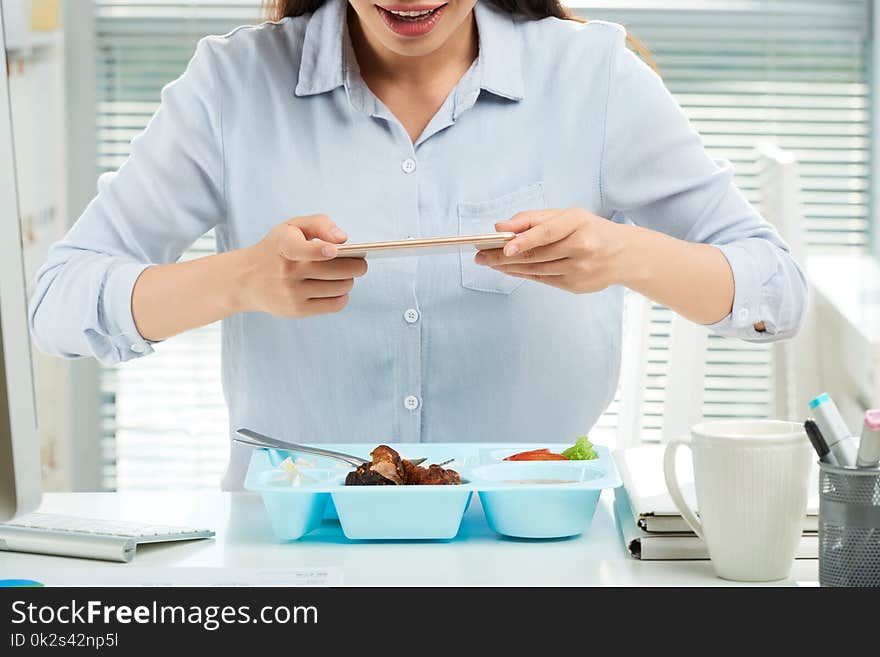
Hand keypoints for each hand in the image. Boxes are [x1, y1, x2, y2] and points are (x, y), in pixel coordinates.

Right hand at [236, 214, 366, 317]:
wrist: (246, 279)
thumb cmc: (278, 248)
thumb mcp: (291, 227)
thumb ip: (319, 224)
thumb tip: (343, 239)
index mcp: (283, 245)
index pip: (302, 249)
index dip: (320, 250)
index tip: (335, 250)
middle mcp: (286, 271)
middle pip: (335, 271)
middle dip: (357, 266)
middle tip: (361, 263)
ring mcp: (291, 293)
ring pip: (339, 287)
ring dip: (350, 280)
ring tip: (348, 274)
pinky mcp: (296, 310)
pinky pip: (334, 305)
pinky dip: (343, 296)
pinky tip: (338, 288)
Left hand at [474, 208, 633, 293]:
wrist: (625, 255)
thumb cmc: (590, 230)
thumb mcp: (567, 216)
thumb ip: (532, 219)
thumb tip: (501, 227)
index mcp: (580, 223)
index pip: (547, 232)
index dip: (524, 240)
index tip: (503, 246)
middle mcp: (583, 247)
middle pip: (537, 254)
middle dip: (504, 256)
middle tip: (480, 255)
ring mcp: (580, 270)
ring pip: (537, 270)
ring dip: (509, 267)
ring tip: (489, 262)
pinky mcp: (576, 286)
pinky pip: (543, 280)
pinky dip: (523, 275)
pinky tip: (508, 270)